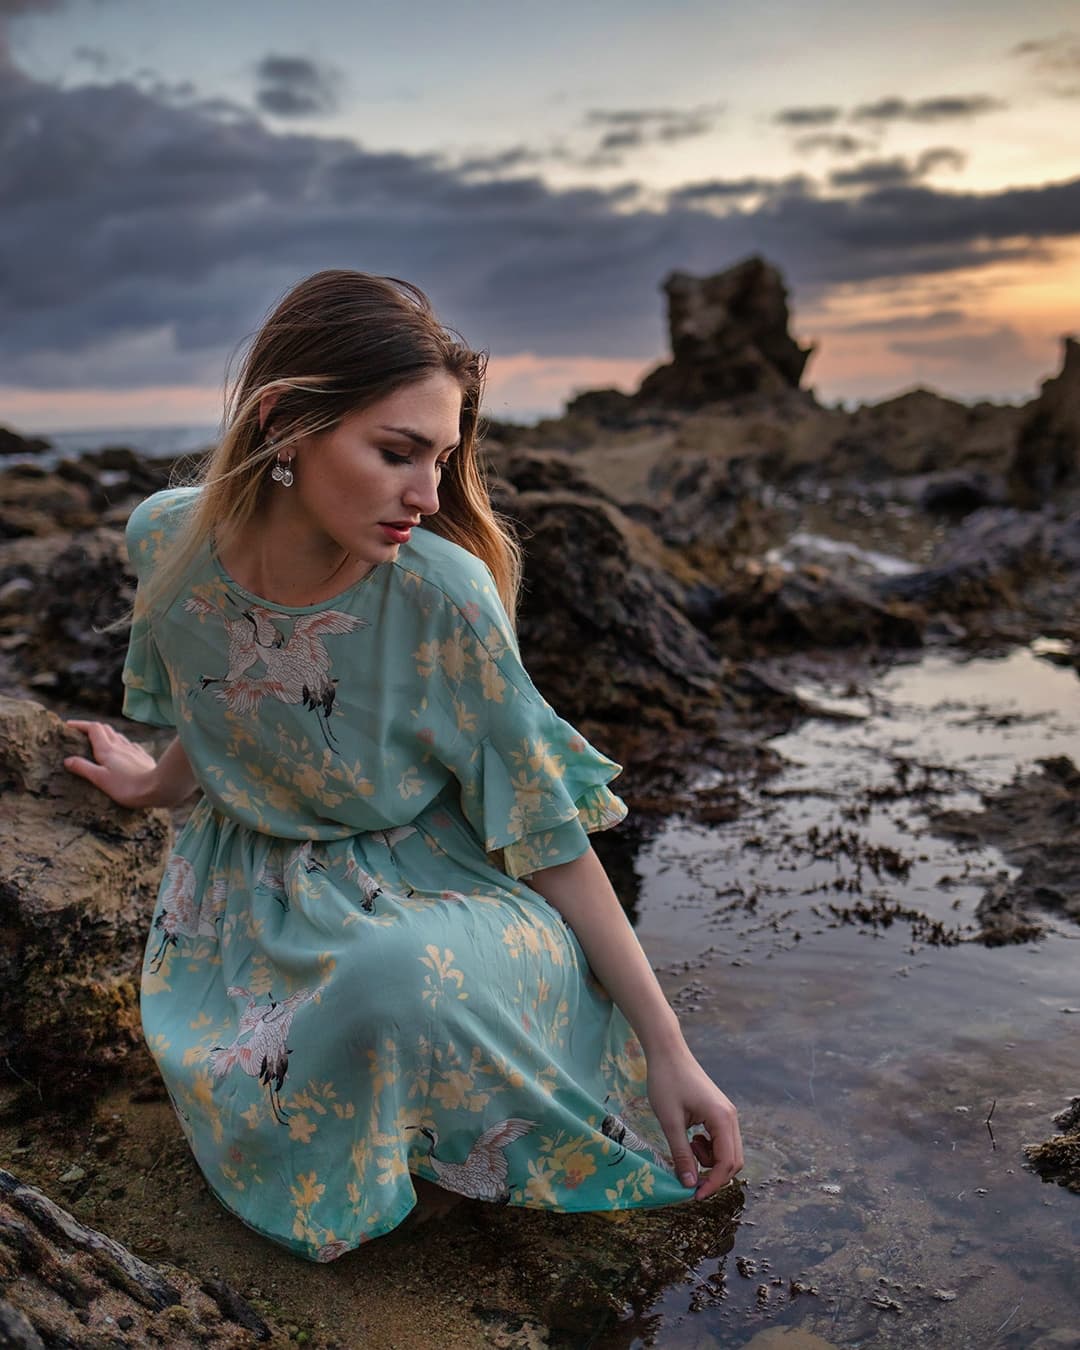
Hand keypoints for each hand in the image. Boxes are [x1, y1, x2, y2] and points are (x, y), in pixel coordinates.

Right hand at [64, 720, 158, 807]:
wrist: (160, 787)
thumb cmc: (127, 786)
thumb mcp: (100, 779)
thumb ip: (84, 768)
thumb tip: (68, 760)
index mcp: (107, 749)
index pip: (93, 728)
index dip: (80, 725)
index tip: (68, 726)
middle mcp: (121, 745)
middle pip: (106, 729)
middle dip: (92, 728)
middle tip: (81, 733)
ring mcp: (134, 750)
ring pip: (118, 736)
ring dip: (107, 735)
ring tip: (99, 742)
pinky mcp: (144, 757)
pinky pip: (130, 745)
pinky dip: (121, 744)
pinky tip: (122, 750)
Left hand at [647, 1047, 743, 1200]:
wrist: (667, 1051)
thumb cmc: (666, 1082)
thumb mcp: (670, 1121)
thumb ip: (681, 1154)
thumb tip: (689, 1184)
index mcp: (722, 1119)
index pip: (727, 1163)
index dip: (713, 1183)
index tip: (694, 1196)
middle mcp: (731, 1117)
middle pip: (734, 1160)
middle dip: (714, 1175)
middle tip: (689, 1179)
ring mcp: (727, 1113)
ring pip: (729, 1151)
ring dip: (710, 1160)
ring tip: (687, 1147)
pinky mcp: (720, 1111)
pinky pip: (722, 1140)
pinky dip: (709, 1148)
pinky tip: (691, 1138)